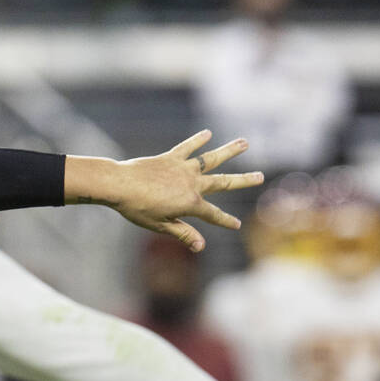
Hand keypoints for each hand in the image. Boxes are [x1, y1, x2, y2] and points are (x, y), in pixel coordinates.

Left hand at [67, 130, 263, 252]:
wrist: (119, 185)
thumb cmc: (137, 209)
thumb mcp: (160, 226)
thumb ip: (183, 234)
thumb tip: (201, 247)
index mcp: (190, 203)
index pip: (213, 215)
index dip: (225, 221)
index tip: (236, 225)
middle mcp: (192, 183)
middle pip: (222, 182)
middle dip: (243, 181)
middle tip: (260, 177)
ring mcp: (182, 168)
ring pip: (210, 159)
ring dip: (229, 151)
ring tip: (245, 142)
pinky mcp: (170, 158)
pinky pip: (187, 148)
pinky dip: (197, 140)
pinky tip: (208, 134)